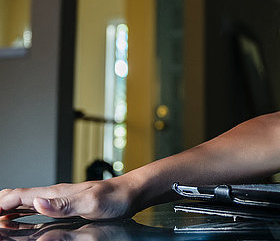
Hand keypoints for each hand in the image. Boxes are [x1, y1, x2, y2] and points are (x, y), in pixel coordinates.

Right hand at [0, 177, 133, 220]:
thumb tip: (37, 202)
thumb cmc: (116, 197)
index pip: (18, 196)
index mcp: (56, 193)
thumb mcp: (92, 203)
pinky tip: (17, 221)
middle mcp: (54, 194)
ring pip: (24, 202)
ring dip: (6, 211)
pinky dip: (20, 214)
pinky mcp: (66, 205)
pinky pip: (36, 208)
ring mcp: (59, 199)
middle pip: (16, 197)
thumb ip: (64, 204)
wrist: (132, 192)